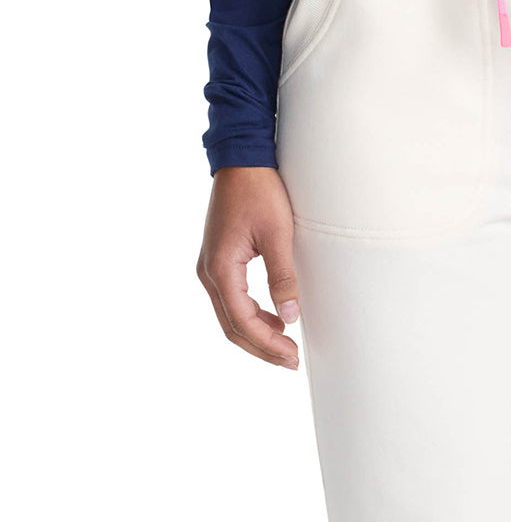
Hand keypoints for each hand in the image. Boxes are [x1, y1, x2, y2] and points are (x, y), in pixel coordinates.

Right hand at [196, 167, 300, 367]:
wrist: (242, 160)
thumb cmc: (259, 191)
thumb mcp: (278, 234)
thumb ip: (283, 277)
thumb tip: (290, 317)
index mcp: (220, 268)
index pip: (242, 321)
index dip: (267, 343)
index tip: (292, 355)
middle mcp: (208, 271)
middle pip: (231, 326)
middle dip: (261, 348)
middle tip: (291, 362)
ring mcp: (210, 267)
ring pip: (229, 317)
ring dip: (256, 335)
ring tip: (286, 347)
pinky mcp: (218, 262)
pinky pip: (231, 300)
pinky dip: (251, 317)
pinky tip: (274, 321)